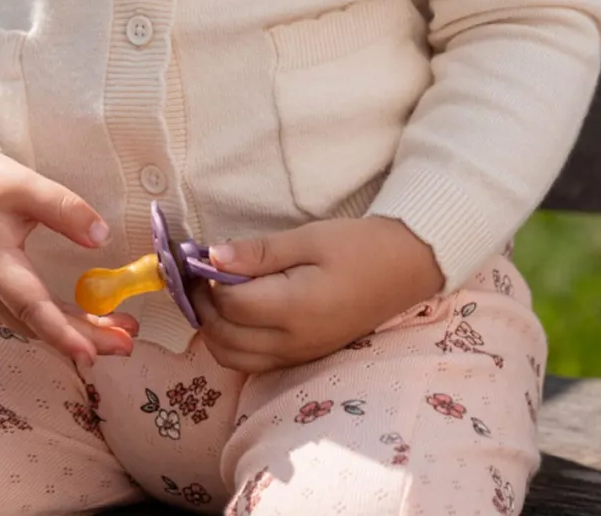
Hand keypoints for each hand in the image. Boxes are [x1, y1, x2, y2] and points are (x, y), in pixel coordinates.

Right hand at [0, 143, 138, 371]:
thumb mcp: (26, 184)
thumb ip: (65, 208)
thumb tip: (102, 238)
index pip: (30, 304)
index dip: (61, 333)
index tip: (90, 352)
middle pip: (37, 324)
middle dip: (84, 338)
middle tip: (127, 343)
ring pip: (33, 324)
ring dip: (75, 332)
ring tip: (120, 332)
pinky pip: (26, 316)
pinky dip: (58, 323)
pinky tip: (87, 321)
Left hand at [192, 215, 444, 373]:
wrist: (404, 269)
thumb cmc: (358, 247)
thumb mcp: (308, 238)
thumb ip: (258, 253)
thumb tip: (211, 257)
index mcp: (295, 309)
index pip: (229, 305)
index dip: (205, 279)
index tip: (196, 254)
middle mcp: (294, 342)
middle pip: (223, 338)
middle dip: (201, 306)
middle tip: (196, 272)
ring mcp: (299, 356)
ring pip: (233, 358)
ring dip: (212, 328)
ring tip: (212, 290)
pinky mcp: (303, 358)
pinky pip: (253, 361)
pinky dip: (232, 341)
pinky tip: (236, 310)